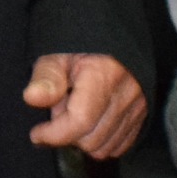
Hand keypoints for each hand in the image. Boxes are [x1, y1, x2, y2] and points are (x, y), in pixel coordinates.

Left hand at [24, 52, 147, 157]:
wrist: (113, 30)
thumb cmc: (81, 43)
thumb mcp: (57, 53)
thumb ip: (46, 77)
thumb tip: (32, 97)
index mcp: (104, 76)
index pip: (80, 121)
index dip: (54, 134)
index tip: (37, 133)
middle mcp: (126, 94)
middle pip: (91, 140)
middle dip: (67, 133)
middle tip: (58, 110)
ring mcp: (138, 106)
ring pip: (105, 147)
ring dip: (84, 138)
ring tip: (74, 112)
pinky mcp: (143, 113)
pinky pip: (120, 145)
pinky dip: (101, 141)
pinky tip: (90, 122)